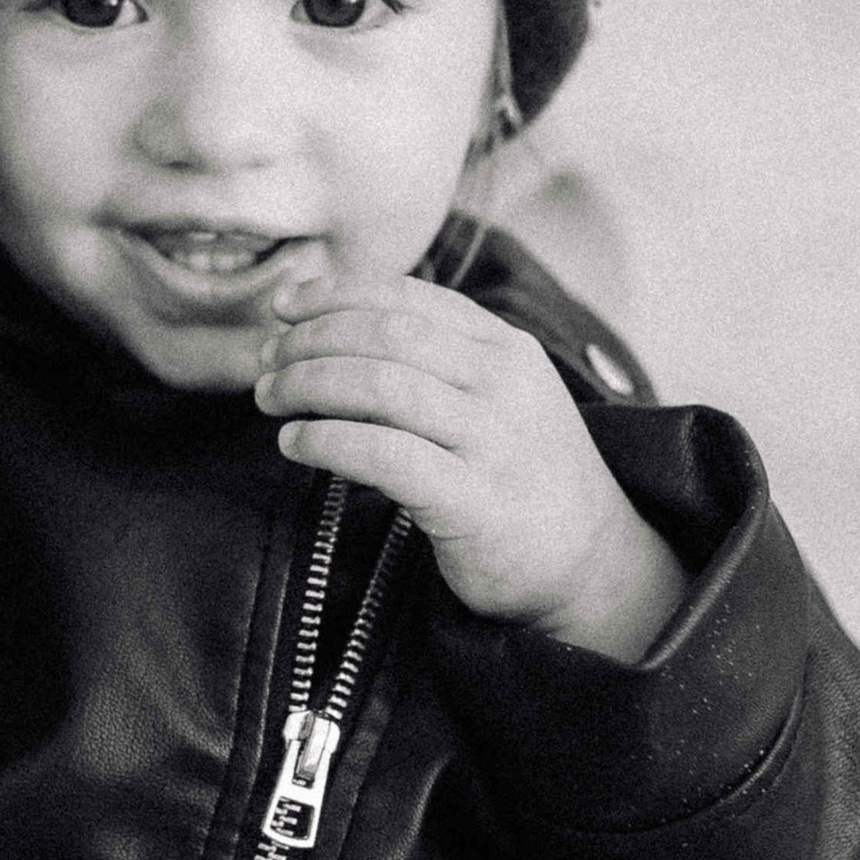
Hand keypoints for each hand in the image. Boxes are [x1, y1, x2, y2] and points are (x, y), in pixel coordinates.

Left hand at [256, 278, 685, 659]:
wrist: (593, 564)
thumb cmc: (522, 475)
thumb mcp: (498, 397)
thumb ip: (436, 359)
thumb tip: (332, 328)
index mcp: (505, 347)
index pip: (407, 296)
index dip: (334, 295)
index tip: (283, 306)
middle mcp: (504, 383)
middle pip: (385, 334)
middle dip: (310, 341)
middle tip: (266, 363)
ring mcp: (495, 442)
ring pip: (380, 386)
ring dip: (308, 385)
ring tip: (272, 400)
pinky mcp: (476, 503)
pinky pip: (385, 456)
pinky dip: (328, 441)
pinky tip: (297, 444)